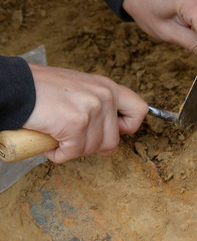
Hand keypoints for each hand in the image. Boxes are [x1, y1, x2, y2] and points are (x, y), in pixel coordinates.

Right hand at [23, 65, 147, 163]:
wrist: (13, 86)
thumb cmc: (40, 89)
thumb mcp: (79, 88)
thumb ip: (98, 104)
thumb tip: (112, 129)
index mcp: (108, 87)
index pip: (139, 110)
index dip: (128, 127)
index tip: (114, 131)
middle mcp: (104, 96)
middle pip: (113, 140)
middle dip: (90, 145)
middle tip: (72, 137)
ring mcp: (91, 109)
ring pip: (93, 149)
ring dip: (72, 149)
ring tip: (57, 135)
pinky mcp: (75, 124)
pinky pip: (72, 153)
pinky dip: (58, 154)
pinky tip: (49, 141)